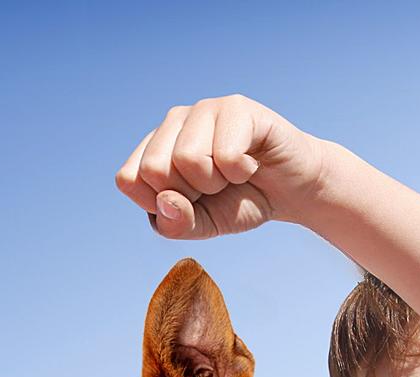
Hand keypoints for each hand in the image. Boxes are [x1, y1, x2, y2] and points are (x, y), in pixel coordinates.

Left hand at [115, 95, 326, 238]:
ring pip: (187, 159)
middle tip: (214, 187)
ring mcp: (203, 109)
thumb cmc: (241, 201)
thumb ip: (175, 224)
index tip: (189, 202)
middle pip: (153, 169)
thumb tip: (166, 200)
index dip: (160, 204)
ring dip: (217, 182)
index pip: (128, 179)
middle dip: (189, 193)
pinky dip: (242, 172)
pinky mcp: (236, 107)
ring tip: (232, 173)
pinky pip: (225, 154)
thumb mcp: (202, 226)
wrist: (292, 190)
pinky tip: (251, 162)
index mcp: (154, 148)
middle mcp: (173, 122)